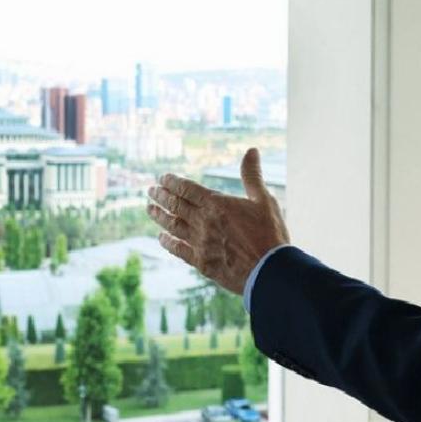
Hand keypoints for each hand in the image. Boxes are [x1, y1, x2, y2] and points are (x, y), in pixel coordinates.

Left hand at [146, 148, 289, 293]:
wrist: (270, 271)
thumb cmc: (270, 234)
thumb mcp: (264, 200)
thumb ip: (252, 175)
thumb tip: (251, 150)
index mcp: (217, 204)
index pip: (187, 189)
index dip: (172, 182)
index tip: (162, 178)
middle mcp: (203, 222)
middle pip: (175, 205)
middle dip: (161, 196)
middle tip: (150, 191)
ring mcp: (200, 243)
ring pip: (172, 226)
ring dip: (159, 216)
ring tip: (150, 209)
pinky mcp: (201, 262)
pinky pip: (178, 249)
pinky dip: (168, 242)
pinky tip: (162, 238)